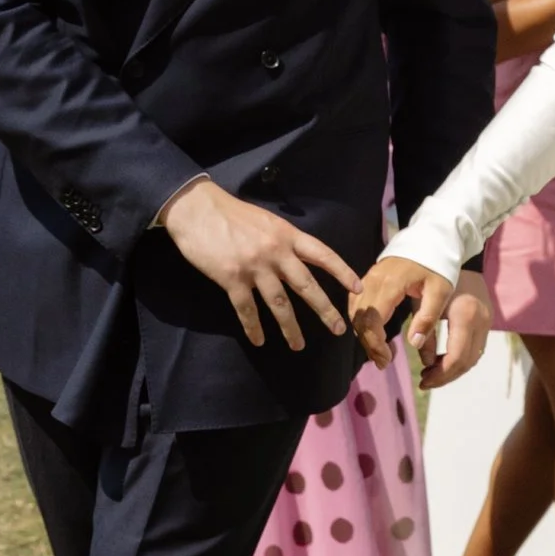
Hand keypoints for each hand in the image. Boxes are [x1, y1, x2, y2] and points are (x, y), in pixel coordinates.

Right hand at [160, 179, 361, 351]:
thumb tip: (298, 257)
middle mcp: (276, 252)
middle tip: (338, 329)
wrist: (197, 209)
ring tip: (298, 345)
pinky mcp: (232, 278)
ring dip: (291, 327)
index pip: (323, 255)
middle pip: (306, 285)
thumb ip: (284, 239)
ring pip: (279, 303)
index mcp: (287, 235)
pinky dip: (253, 327)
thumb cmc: (231, 213)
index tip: (357, 289)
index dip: (342, 272)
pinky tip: (259, 340)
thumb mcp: (267, 221)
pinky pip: (246, 309)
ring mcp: (254, 266)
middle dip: (325, 310)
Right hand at [351, 250, 461, 372]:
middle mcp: (372, 281)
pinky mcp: (367, 279)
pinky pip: (355, 304)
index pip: (371, 319)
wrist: (431, 238)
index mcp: (389, 284)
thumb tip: (413, 344)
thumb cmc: (438, 265)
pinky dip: (361, 322)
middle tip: (383, 362)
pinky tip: (373, 335)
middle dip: (369, 343)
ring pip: (354, 313)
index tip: (387, 359)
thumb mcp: (441, 291)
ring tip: (379, 353)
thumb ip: (428, 317)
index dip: (375, 342)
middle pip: (359, 319)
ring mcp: (367, 278)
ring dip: (364, 335)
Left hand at [419, 280, 489, 385]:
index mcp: (465, 315)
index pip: (457, 357)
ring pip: (473, 358)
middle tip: (425, 382)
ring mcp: (487, 321)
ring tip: (431, 373)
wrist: (460, 255)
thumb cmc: (435, 277)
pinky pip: (476, 348)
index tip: (422, 381)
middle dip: (445, 376)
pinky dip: (460, 359)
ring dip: (453, 369)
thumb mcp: (424, 304)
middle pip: (467, 362)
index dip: (440, 375)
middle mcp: (481, 320)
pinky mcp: (487, 320)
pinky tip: (442, 360)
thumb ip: (425, 333)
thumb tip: (424, 363)